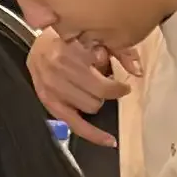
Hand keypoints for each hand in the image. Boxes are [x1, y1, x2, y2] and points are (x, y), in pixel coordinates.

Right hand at [27, 27, 140, 147]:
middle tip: (108, 84)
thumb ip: (119, 50)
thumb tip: (137, 70)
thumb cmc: (68, 37)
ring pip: (89, 108)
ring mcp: (51, 88)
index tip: (124, 86)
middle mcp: (57, 70)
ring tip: (93, 89)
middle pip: (97, 95)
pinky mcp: (48, 102)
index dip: (117, 85)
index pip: (101, 81)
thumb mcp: (94, 36)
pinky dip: (93, 134)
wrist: (38, 42)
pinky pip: (75, 125)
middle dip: (106, 91)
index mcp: (69, 51)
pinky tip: (108, 140)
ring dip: (96, 101)